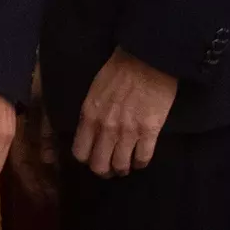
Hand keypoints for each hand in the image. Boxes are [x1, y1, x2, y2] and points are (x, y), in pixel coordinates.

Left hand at [71, 48, 177, 177]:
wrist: (146, 59)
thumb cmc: (118, 70)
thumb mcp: (94, 90)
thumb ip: (90, 113)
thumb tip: (89, 132)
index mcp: (88, 115)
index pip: (80, 152)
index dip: (86, 159)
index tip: (93, 157)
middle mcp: (106, 127)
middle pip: (99, 165)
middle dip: (104, 170)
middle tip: (110, 167)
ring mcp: (128, 131)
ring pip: (121, 166)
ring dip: (123, 168)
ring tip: (126, 164)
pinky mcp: (149, 131)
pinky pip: (143, 159)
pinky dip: (141, 162)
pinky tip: (140, 157)